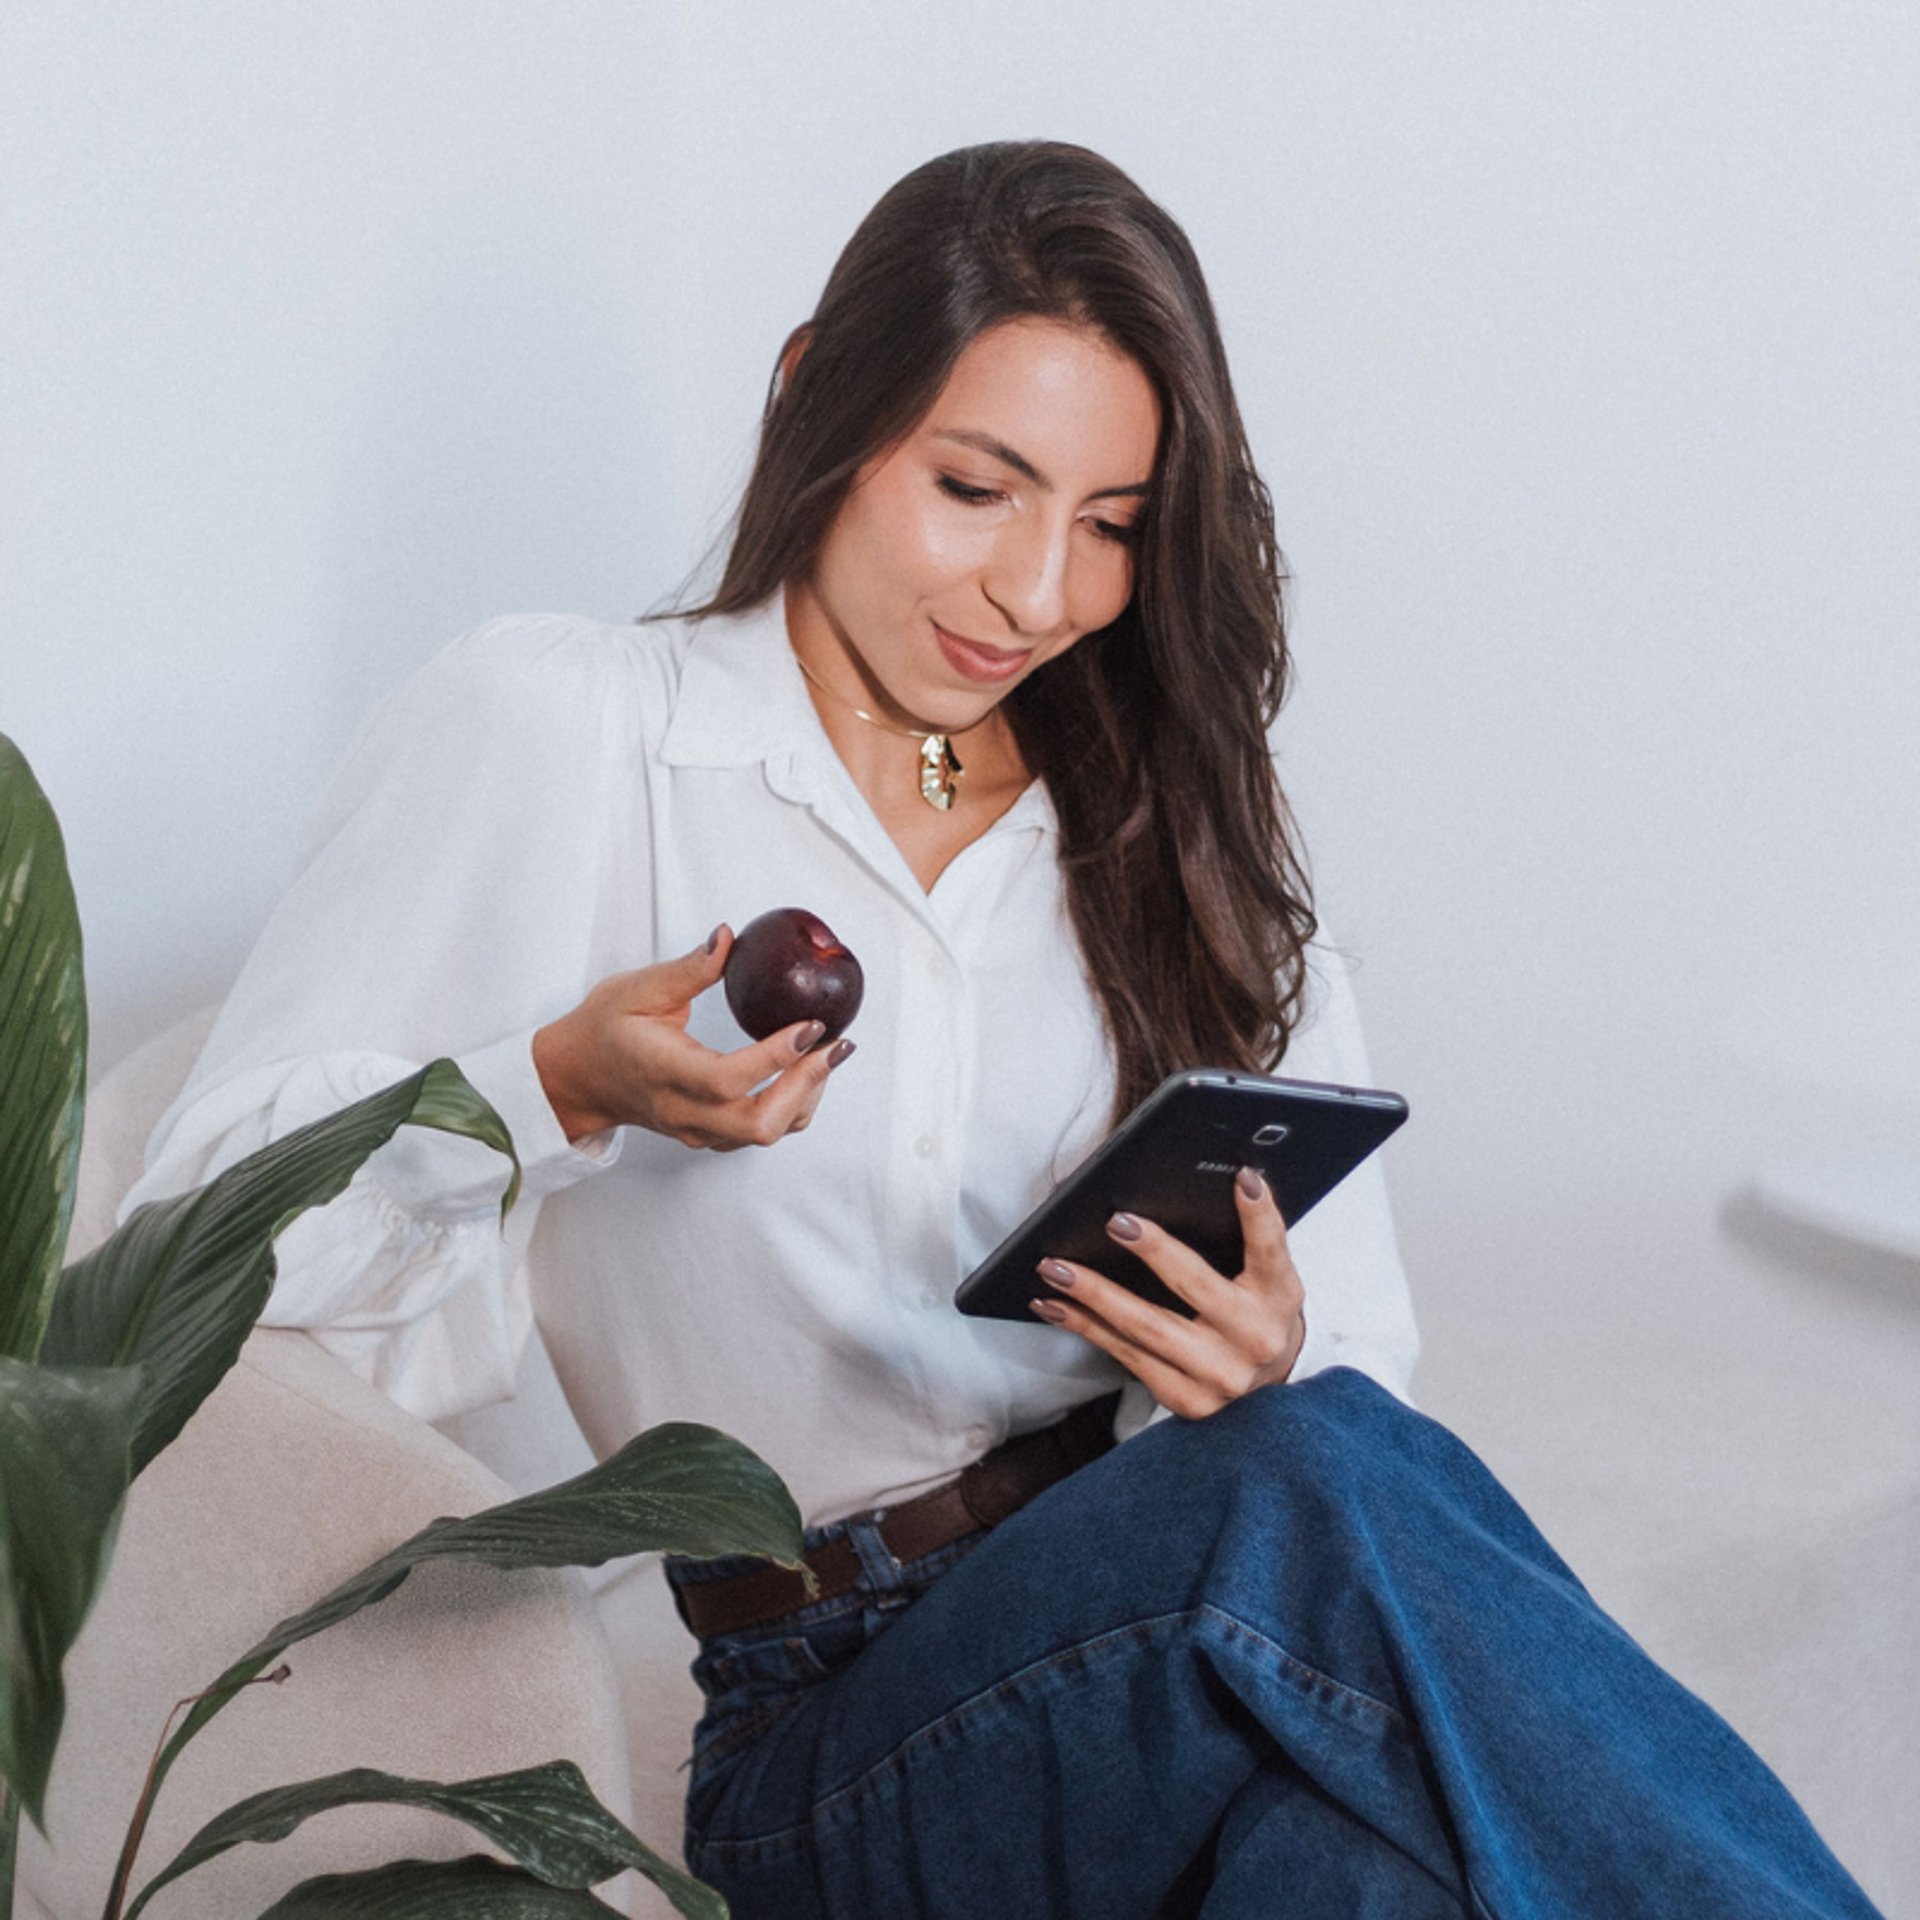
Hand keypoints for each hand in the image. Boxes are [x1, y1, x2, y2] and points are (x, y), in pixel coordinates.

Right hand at [532, 925, 853, 1149]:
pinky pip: (759, 1132)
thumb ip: (687, 968)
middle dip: (806, 1086)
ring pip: (766, 1134)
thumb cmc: (603, 1030)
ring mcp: (697, 1130)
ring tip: (826, 1053)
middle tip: (835, 1045)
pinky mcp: (709, 1135)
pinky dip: (792, 1106)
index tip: (810, 1025)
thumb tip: (727, 937)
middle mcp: (683, 1110)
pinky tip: (804, 1070)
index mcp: (663, 1072)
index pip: (727, 1079)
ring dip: (806, 1097)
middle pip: (758, 1124)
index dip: (775, 1057)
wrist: (578, 1080)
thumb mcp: (636, 990)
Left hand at [1029, 1167, 1305, 1418]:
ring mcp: (1218, 1376)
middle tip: (1116, 1222)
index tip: (1243, 1178)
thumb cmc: (1258, 1319)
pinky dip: (1087, 1328)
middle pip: (1195, 1287)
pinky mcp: (1186, 1399)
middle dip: (1153, 1251)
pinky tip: (1056, 1307)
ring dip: (1093, 1295)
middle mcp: (1254, 1339)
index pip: (1271, 1250)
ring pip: (1146, 1328)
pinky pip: (1127, 1357)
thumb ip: (1251, 1239)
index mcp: (1278, 1298)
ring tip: (1055, 1268)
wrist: (1267, 1395)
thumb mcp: (1269, 1279)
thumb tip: (1226, 1181)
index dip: (1260, 1215)